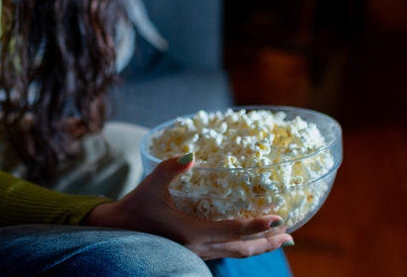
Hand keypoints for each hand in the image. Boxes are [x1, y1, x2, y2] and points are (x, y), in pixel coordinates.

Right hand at [83, 155, 293, 259]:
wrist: (116, 232)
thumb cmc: (134, 207)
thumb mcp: (150, 185)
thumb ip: (169, 169)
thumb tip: (190, 153)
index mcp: (192, 233)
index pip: (234, 231)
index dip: (258, 226)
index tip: (279, 218)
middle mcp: (199, 247)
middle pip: (242, 248)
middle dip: (268, 242)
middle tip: (290, 236)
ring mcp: (197, 252)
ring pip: (235, 253)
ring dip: (259, 247)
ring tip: (279, 240)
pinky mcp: (193, 251)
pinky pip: (226, 251)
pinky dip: (242, 246)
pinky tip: (247, 239)